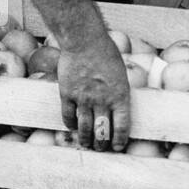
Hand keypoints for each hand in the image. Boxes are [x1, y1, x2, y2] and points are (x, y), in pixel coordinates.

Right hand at [57, 33, 130, 150]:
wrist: (83, 41)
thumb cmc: (106, 52)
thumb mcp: (121, 73)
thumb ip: (119, 91)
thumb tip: (119, 104)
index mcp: (119, 96)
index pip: (122, 126)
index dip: (120, 140)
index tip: (118, 147)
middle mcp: (102, 101)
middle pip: (102, 131)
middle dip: (102, 144)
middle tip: (100, 148)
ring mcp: (83, 99)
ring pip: (84, 128)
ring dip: (86, 139)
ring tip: (86, 144)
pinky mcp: (67, 94)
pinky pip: (67, 116)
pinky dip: (70, 125)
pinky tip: (72, 127)